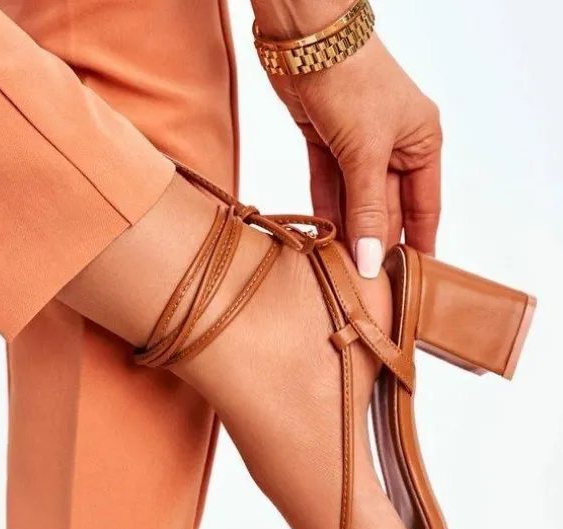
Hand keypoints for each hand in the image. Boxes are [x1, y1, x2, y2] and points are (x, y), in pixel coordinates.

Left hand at [253, 8, 441, 276]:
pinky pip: (328, 188)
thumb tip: (371, 261)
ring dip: (345, 234)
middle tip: (363, 289)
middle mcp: (394, 147)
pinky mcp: (326, 143)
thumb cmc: (351, 80)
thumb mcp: (364, 153)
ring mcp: (359, 147)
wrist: (305, 38)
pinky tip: (320, 243)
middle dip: (373, 246)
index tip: (410, 286)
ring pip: (354, 203)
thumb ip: (366, 211)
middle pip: (386, 211)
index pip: (424, 209)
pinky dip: (324, 212)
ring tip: (338, 274)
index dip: (417, 246)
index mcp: (421, 143)